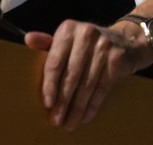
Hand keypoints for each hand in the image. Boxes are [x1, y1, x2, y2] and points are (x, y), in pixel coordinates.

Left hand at [24, 19, 152, 130]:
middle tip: (56, 119)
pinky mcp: (117, 59)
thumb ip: (47, 42)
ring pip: (86, 84)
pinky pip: (102, 87)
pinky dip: (93, 105)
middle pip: (71, 75)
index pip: (55, 61)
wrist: (125, 41)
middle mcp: (86, 34)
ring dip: (77, 108)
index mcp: (68, 29)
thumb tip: (27, 39)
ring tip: (69, 123)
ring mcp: (104, 46)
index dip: (50, 84)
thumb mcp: (68, 39)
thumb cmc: (88, 44)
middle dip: (62, 101)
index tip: (47, 103)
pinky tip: (86, 116)